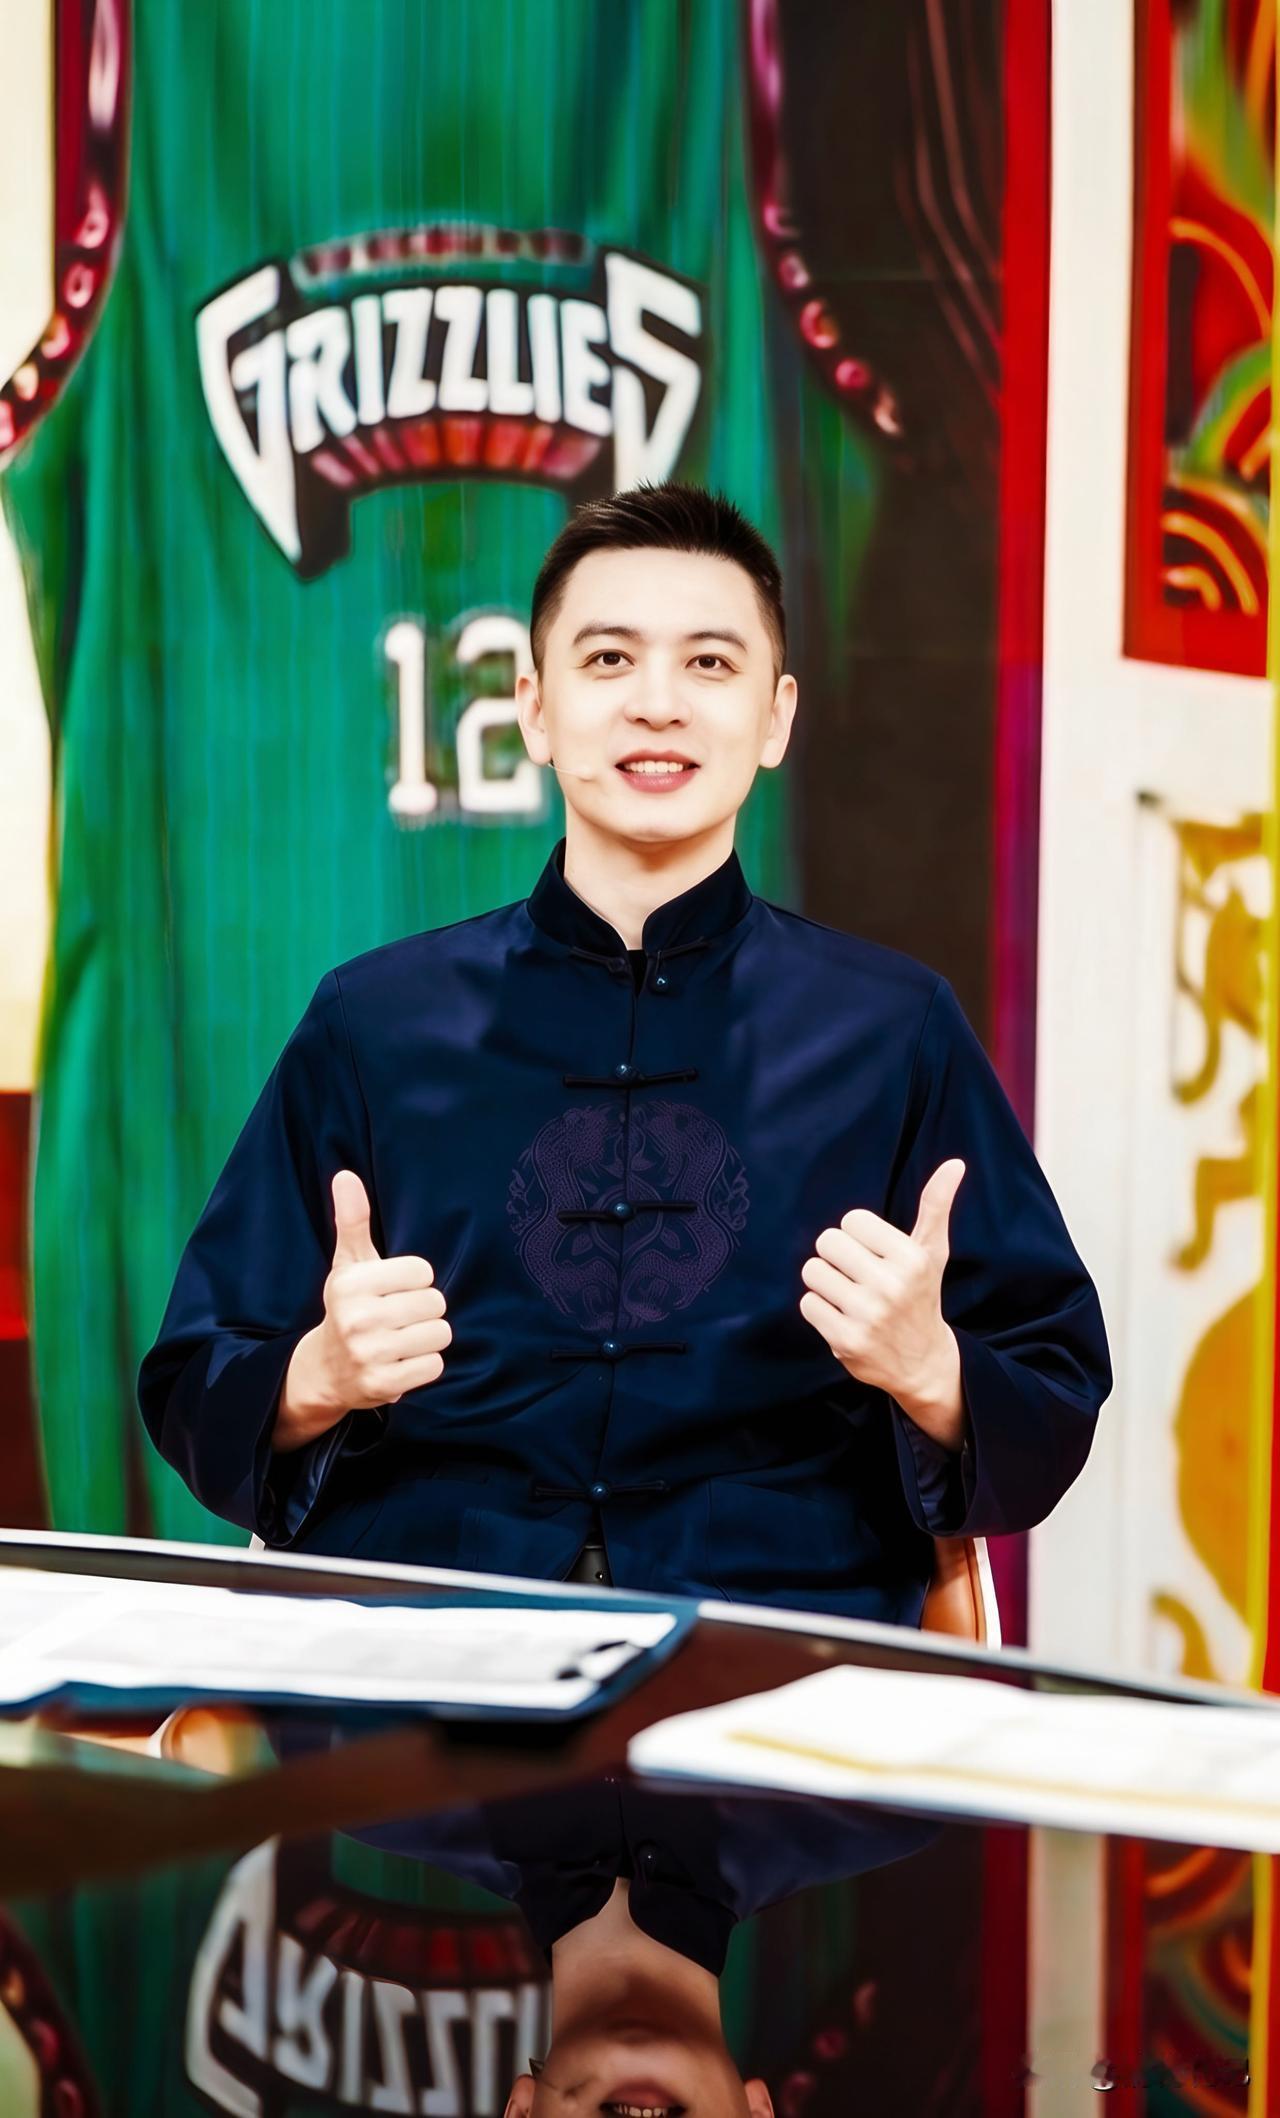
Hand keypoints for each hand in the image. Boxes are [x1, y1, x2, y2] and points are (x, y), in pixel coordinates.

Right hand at [272, 1170, 451, 1451]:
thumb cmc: (348, 1307)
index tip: (395, 1290)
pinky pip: (434, 1366)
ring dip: (428, 1338)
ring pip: (440, 1334)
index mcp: (351, 1284)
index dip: (416, 1281)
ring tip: (405, 1339)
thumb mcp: (348, 1263)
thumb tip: (346, 1175)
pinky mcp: (383, 1385)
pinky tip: (404, 1361)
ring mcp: (369, 1354)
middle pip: (436, 1303)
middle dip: (426, 1310)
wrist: (326, 1370)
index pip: (423, 1272)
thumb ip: (352, 1220)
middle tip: (402, 1318)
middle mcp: (357, 1319)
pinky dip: (425, 1364)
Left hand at [799, 1159, 966, 1446]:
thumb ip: (937, 1205)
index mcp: (911, 1258)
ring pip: (812, 1271)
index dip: (858, 1236)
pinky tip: (842, 1316)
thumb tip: (955, 1163)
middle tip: (856, 1274)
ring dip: (825, 1282)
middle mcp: (891, 1286)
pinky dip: (819, 1308)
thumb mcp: (932, 1251)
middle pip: (827, 1242)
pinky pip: (807, 1304)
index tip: (874, 1255)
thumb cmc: (922, 1295)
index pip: (851, 1220)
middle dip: (837, 1256)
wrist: (923, 1362)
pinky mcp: (846, 1341)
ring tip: (849, 1295)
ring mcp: (867, 1316)